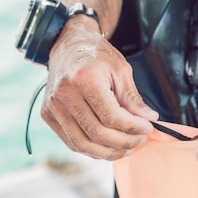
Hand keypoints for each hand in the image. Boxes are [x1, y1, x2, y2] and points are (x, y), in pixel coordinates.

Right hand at [41, 18, 158, 159]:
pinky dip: (92, 150)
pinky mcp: (48, 115)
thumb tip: (149, 119)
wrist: (68, 45)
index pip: (111, 117)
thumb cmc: (97, 55)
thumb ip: (133, 97)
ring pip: (82, 144)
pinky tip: (109, 147)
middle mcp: (64, 94)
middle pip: (97, 133)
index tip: (148, 128)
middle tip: (140, 140)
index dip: (133, 128)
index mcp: (84, 78)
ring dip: (109, 152)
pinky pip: (71, 142)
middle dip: (124, 142)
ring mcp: (52, 106)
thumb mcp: (121, 69)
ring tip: (128, 148)